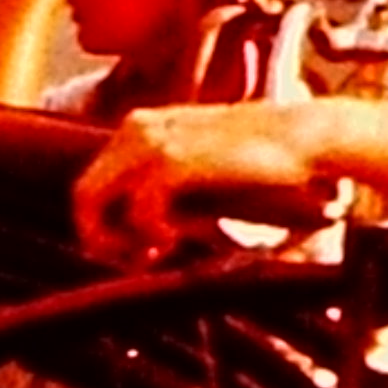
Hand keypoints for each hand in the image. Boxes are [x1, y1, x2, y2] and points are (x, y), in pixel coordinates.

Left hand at [76, 98, 333, 262]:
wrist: (304, 137)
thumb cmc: (262, 158)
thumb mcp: (204, 164)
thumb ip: (171, 183)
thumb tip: (149, 226)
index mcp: (142, 125)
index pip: (93, 181)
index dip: (104, 225)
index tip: (134, 251)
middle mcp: (137, 128)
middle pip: (83, 194)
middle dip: (101, 237)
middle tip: (134, 262)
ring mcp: (152, 142)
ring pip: (94, 202)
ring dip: (118, 240)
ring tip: (154, 255)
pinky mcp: (174, 161)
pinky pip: (137, 210)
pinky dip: (149, 234)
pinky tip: (172, 242)